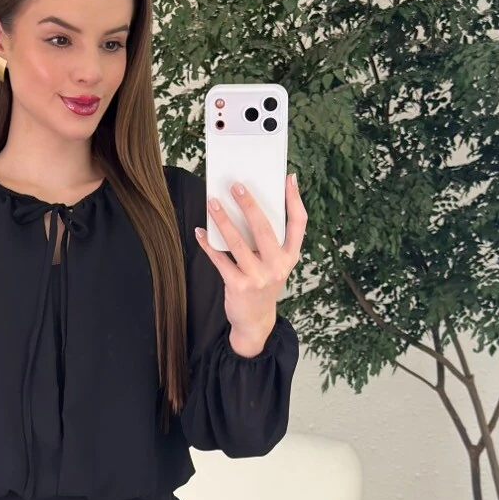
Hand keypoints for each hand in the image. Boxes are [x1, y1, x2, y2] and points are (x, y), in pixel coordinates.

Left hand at [196, 172, 307, 354]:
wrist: (255, 320)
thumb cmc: (263, 283)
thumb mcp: (275, 263)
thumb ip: (270, 240)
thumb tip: (251, 206)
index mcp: (290, 256)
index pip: (299, 224)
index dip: (295, 200)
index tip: (288, 179)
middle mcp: (278, 266)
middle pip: (264, 228)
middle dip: (249, 205)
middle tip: (236, 186)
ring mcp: (258, 277)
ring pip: (238, 243)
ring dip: (223, 220)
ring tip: (212, 203)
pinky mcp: (239, 286)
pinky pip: (220, 260)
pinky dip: (208, 244)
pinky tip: (200, 232)